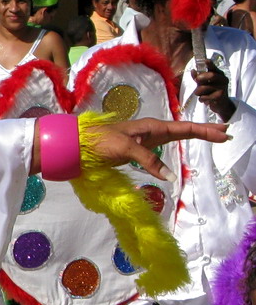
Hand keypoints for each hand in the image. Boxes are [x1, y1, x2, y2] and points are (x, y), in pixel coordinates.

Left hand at [83, 117, 227, 180]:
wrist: (77, 145)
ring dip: (193, 135)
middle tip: (227, 132)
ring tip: (212, 136)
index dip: (204, 131)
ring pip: (175, 136)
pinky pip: (164, 146)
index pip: (184, 128)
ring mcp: (145, 140)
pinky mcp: (138, 150)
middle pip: (184, 129)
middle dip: (205, 131)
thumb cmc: (99, 142)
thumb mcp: (125, 148)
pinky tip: (182, 145)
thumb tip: (170, 177)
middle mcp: (150, 131)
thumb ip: (148, 160)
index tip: (224, 133)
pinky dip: (177, 145)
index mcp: (150, 127)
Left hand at [193, 63, 234, 121]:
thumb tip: (193, 70)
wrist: (221, 104)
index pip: (214, 67)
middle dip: (200, 78)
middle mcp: (222, 79)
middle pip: (211, 75)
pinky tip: (206, 100)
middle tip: (196, 81)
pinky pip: (205, 97)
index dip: (210, 64)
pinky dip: (202, 99)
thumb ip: (198, 77)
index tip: (205, 60)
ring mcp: (222, 88)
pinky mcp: (220, 96)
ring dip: (198, 92)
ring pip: (204, 88)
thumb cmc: (211, 91)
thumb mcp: (204, 83)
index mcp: (219, 74)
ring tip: (201, 94)